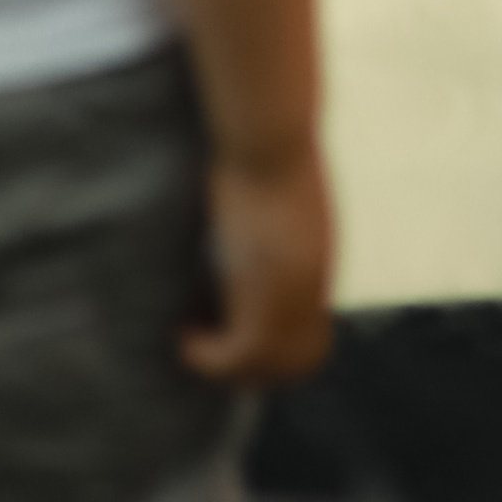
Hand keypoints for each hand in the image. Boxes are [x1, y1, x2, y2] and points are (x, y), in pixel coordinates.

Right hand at [181, 143, 332, 385]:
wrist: (269, 134)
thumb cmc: (269, 139)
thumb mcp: (283, 179)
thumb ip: (277, 207)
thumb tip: (250, 193)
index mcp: (318, 260)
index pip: (314, 332)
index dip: (281, 345)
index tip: (238, 329)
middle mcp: (313, 287)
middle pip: (300, 360)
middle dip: (259, 365)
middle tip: (215, 346)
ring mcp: (292, 298)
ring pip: (269, 368)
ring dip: (229, 366)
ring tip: (194, 340)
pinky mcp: (264, 302)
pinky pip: (237, 358)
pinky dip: (207, 358)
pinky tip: (184, 337)